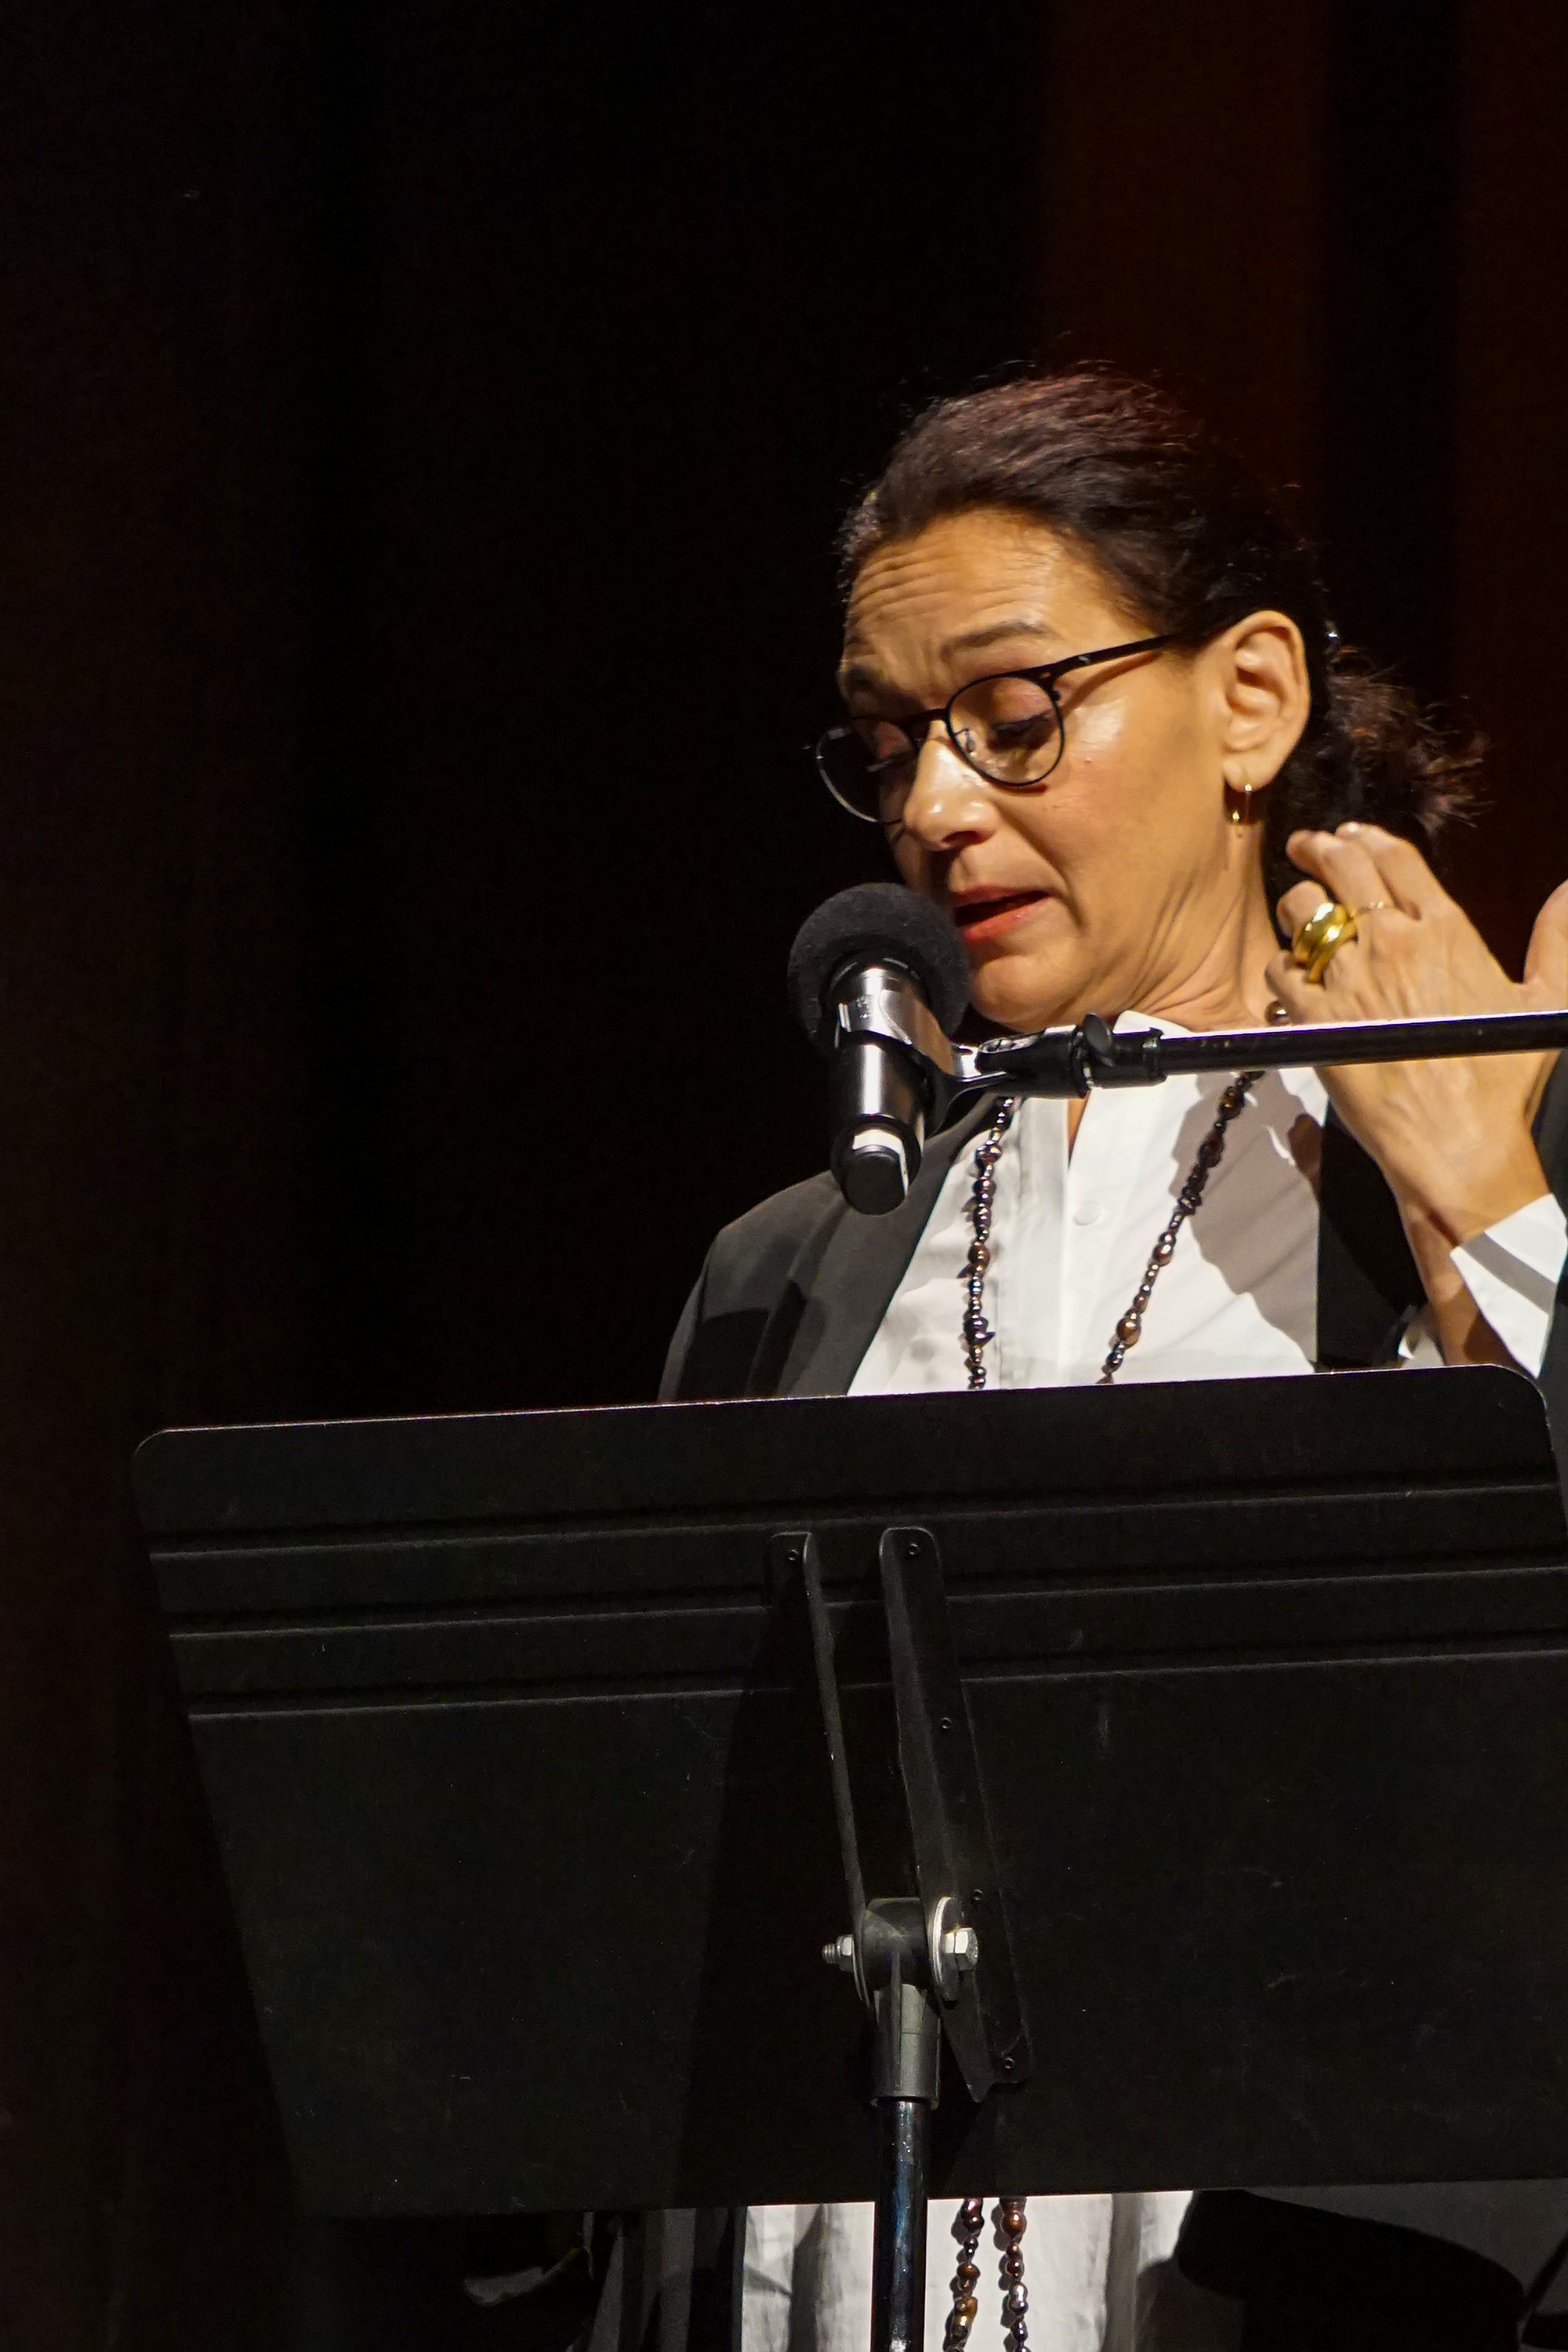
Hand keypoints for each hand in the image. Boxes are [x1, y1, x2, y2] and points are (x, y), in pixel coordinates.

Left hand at [1266, 823, 1567, 1250]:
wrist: (1457, 1141)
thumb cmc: (1501, 1079)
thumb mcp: (1544, 1000)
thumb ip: (1555, 938)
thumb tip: (1566, 891)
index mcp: (1444, 930)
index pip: (1395, 859)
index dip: (1366, 838)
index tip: (1349, 835)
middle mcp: (1391, 944)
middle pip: (1341, 870)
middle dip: (1319, 848)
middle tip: (1307, 846)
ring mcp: (1349, 980)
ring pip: (1302, 914)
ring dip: (1297, 907)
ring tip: (1298, 912)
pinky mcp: (1315, 1020)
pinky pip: (1280, 971)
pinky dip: (1282, 969)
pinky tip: (1291, 977)